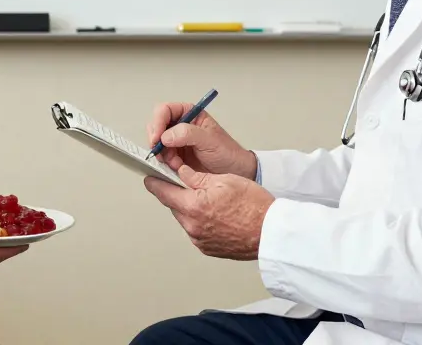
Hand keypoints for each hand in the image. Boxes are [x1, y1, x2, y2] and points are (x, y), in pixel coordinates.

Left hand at [145, 164, 274, 259]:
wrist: (272, 233)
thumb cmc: (255, 208)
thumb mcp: (225, 180)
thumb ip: (197, 177)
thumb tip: (181, 173)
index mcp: (194, 206)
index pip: (163, 192)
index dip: (155, 182)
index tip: (150, 177)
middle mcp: (193, 226)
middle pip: (174, 206)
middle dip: (179, 194)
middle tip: (192, 184)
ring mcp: (200, 240)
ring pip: (186, 218)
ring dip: (192, 208)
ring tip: (213, 200)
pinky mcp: (208, 248)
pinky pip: (196, 230)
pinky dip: (201, 221)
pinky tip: (218, 214)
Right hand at [146, 101, 256, 178]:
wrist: (234, 173)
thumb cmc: (228, 153)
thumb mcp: (210, 140)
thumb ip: (188, 134)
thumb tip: (167, 135)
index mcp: (190, 114)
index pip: (165, 110)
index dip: (158, 122)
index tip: (157, 137)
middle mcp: (181, 126)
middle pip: (156, 125)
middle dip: (157, 139)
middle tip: (161, 151)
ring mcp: (176, 142)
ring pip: (157, 143)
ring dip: (162, 154)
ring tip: (175, 162)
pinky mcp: (175, 156)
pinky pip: (161, 157)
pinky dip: (165, 163)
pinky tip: (177, 167)